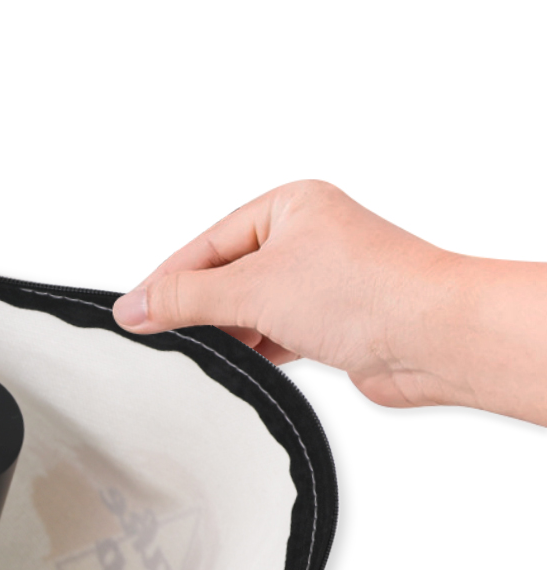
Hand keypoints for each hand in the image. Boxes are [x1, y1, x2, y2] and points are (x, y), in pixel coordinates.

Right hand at [112, 180, 546, 425]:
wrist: (436, 339)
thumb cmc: (370, 291)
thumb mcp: (255, 288)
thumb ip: (188, 299)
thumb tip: (135, 306)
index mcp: (288, 207)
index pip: (206, 245)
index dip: (166, 281)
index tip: (132, 312)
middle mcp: (306, 238)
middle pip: (225, 276)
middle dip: (198, 309)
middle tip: (158, 337)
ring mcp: (320, 282)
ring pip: (250, 308)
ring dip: (230, 332)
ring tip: (205, 353)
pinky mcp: (331, 322)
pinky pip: (274, 333)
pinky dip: (256, 349)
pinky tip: (243, 362)